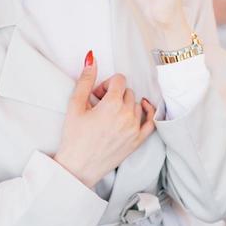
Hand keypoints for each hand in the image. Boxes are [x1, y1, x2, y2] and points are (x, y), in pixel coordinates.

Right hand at [53, 55, 156, 188]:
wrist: (78, 167)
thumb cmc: (74, 137)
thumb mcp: (75, 105)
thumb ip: (85, 80)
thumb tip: (92, 58)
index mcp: (112, 105)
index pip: (119, 80)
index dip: (106, 84)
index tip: (96, 95)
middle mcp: (127, 115)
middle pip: (128, 91)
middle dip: (115, 94)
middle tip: (100, 106)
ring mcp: (134, 129)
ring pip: (137, 104)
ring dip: (126, 104)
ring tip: (111, 114)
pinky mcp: (137, 141)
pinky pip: (151, 122)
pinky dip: (148, 112)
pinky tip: (142, 108)